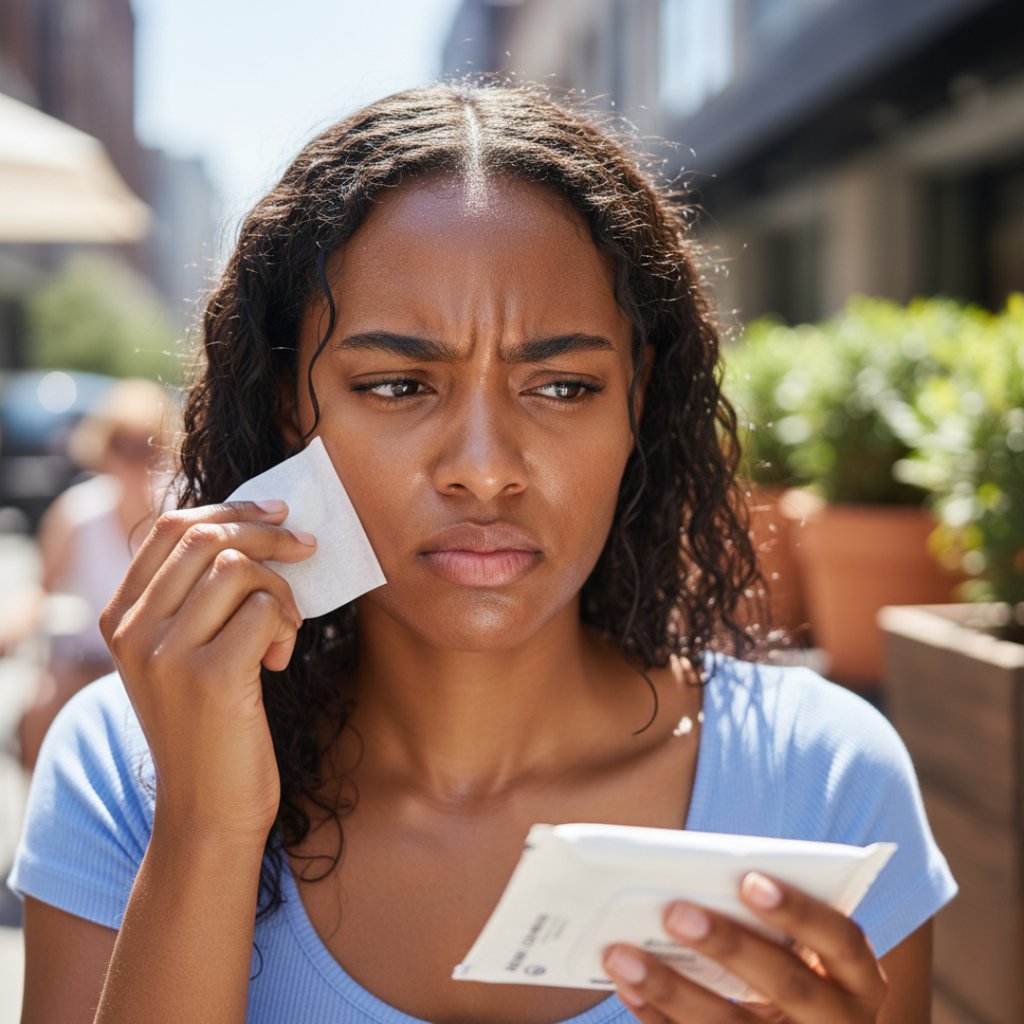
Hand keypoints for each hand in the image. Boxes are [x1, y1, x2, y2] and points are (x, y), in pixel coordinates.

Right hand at [100, 501, 315, 846]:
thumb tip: (251, 528)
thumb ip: (194, 598)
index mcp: (120, 617)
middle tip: (307, 548)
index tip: (276, 514)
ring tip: (286, 630)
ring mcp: (166, 654)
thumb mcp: (182, 655)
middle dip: (268, 535)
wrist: (208, 809)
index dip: (229, 510)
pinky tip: (282, 660)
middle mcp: (133, 630)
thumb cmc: (210, 724)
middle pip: (206, 537)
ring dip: (282, 590)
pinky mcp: (210, 677)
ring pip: (238, 568)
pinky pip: (265, 609)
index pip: (170, 528)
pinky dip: (288, 624)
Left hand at [602, 872, 886, 1022]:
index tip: (748, 879)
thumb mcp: (806, 953)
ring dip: (671, 990)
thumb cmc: (796, 972)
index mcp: (859, 981)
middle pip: (787, 984)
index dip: (798, 909)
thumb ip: (775, 922)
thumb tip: (697, 874)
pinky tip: (627, 991)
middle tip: (673, 911)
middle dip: (728, 945)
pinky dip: (660, 1021)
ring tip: (622, 954)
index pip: (841, 938)